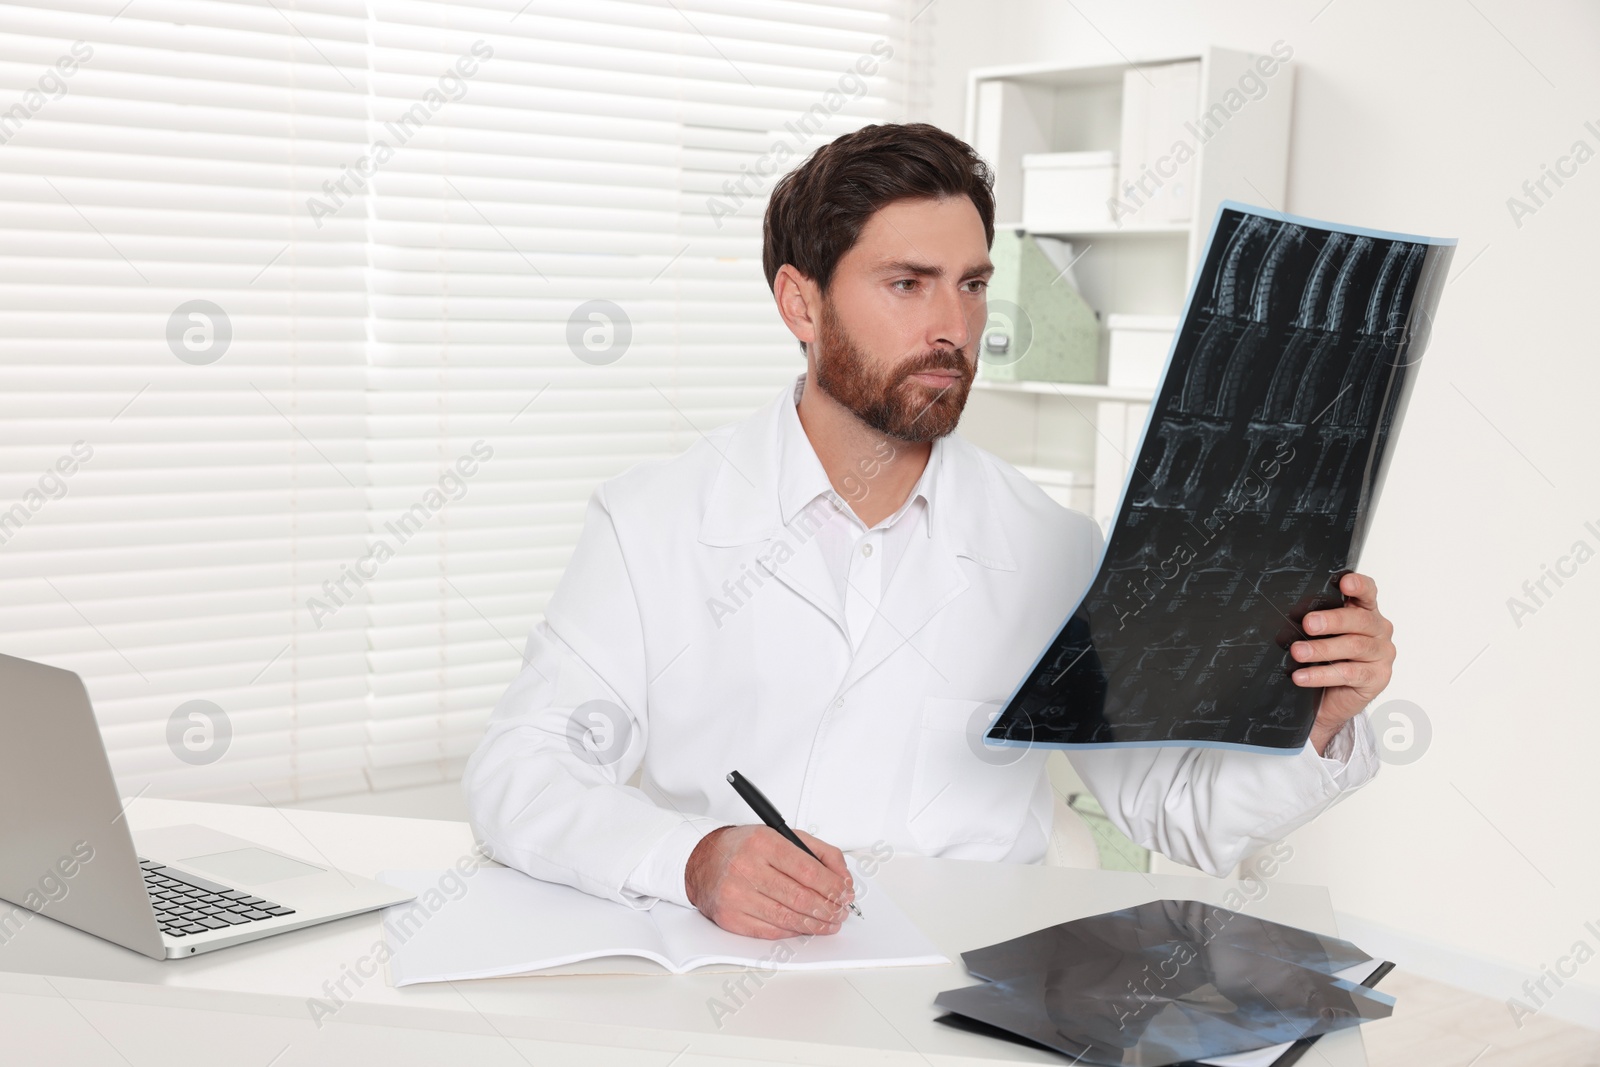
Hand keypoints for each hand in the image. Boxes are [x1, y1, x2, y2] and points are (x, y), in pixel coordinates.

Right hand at [684, 825, 854, 938]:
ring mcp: (736, 895)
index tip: (845, 894)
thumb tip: (844, 879)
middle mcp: (747, 868)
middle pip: (799, 897)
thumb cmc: (746, 848)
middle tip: (840, 912)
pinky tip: (804, 927)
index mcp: (763, 842)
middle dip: (828, 909)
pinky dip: (792, 932)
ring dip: (815, 925)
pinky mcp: (730, 918)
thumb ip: (820, 853)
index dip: (833, 886)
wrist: (703, 861)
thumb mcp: (784, 837)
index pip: (808, 870)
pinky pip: (770, 931)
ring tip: (829, 923)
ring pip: (787, 918)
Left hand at [1291, 572, 1395, 755]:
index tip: (1344, 582)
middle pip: (1359, 620)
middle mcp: (1378, 630)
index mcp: (1366, 611)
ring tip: (1297, 652)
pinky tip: (1302, 676)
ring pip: (1354, 646)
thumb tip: (1288, 614)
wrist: (1331, 698)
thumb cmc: (1326, 659)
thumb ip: (1316, 621)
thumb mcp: (1320, 635)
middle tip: (1308, 624)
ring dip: (1322, 649)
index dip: (1359, 585)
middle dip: (1332, 620)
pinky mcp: (1377, 678)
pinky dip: (1321, 674)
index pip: (1368, 592)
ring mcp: (1381, 654)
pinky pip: (1348, 674)